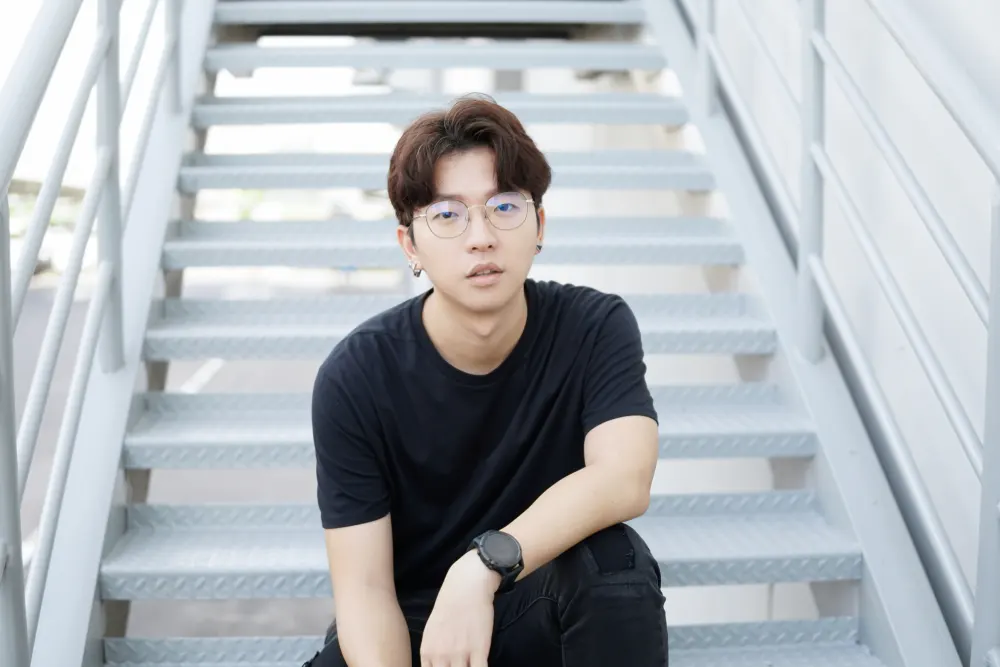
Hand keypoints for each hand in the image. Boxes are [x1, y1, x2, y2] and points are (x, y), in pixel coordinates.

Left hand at [419, 550, 500, 666]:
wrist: (467, 585)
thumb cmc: (449, 605)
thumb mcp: (432, 630)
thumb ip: (432, 652)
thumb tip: (433, 665)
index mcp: (427, 651)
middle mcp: (441, 655)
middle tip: (458, 666)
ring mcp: (460, 654)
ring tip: (469, 665)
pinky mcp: (480, 650)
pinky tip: (480, 665)